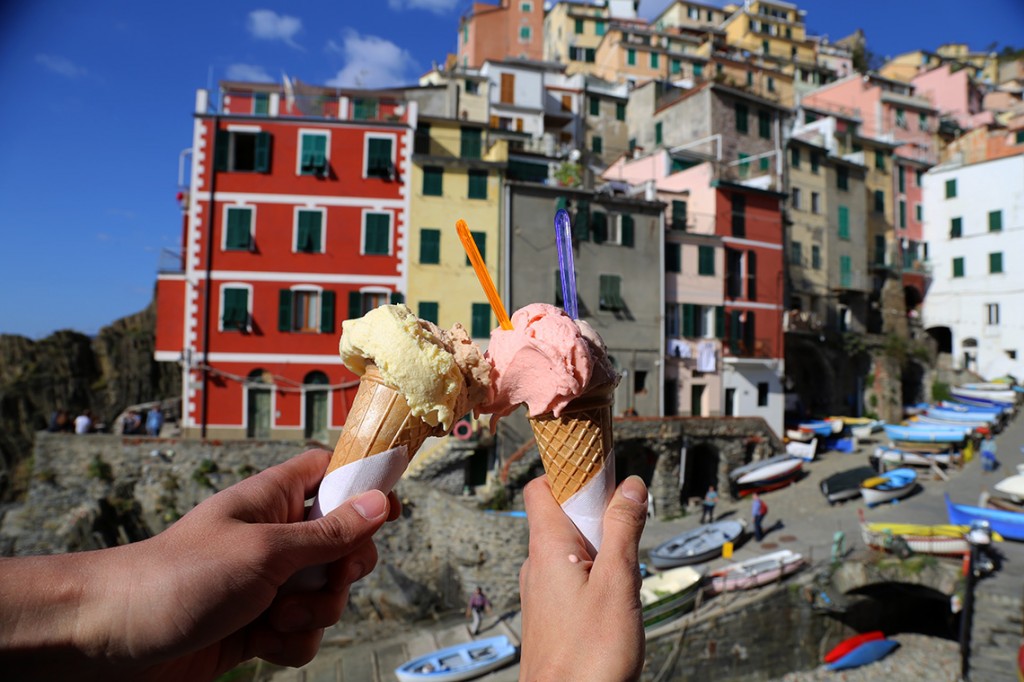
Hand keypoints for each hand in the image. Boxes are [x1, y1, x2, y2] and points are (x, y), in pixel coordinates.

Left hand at [0, 449, 399, 680]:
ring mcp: (269, 583)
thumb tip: (382, 503)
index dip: (363, 484)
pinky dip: (292, 643)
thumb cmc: (176, 580)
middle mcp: (275, 538)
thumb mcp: (263, 552)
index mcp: (273, 499)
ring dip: (315, 613)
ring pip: (329, 594)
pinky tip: (261, 644)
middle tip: (324, 577)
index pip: (331, 472)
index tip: (388, 510)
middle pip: (345, 542)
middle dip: (345, 570)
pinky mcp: (260, 626)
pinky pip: (305, 634)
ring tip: (275, 618)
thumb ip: (327, 534)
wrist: (109, 642)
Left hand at [518, 475, 647, 681]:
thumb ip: (624, 530)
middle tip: (627, 532)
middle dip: (597, 516)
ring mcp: (541, 590)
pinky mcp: (550, 613)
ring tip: (623, 574)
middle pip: (562, 515)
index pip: (544, 487)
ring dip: (599, 549)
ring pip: (570, 548)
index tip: (605, 474)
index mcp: (547, 547)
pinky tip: (613, 598)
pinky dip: (594, 574)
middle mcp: (537, 564)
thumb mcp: (618, 583)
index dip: (571, 474)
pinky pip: (571, 576)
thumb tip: (630, 486)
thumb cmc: (588, 657)